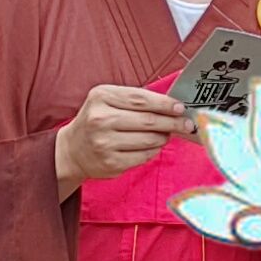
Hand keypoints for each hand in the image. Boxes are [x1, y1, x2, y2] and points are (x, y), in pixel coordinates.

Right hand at [54, 83, 191, 192]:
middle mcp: (101, 119)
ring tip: (166, 134)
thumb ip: (136, 100)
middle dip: (172, 122)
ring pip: (149, 140)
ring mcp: (105, 143)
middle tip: (187, 124)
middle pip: (148, 121)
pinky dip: (154, 150)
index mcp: (102, 97)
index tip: (180, 108)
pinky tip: (153, 146)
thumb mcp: (108, 100)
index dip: (165, 104)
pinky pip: (144, 156)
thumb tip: (172, 106)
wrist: (73, 149)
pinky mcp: (111, 163)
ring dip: (163, 137)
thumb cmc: (97, 120)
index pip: (141, 99)